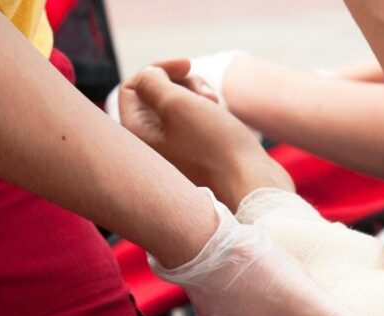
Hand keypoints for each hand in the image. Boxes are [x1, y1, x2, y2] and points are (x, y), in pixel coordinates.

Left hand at [118, 61, 291, 206]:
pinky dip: (207, 110)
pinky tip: (223, 117)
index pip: (132, 87)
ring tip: (216, 105)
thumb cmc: (214, 146)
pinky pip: (194, 119)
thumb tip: (150, 75)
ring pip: (178, 104)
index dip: (158, 69)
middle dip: (181, 83)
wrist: (251, 181)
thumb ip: (152, 82)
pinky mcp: (196, 152)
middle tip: (205, 93)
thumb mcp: (176, 104)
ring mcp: (174, 149)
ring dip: (197, 94)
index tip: (187, 65)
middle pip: (155, 94)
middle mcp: (151, 144)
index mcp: (137, 135)